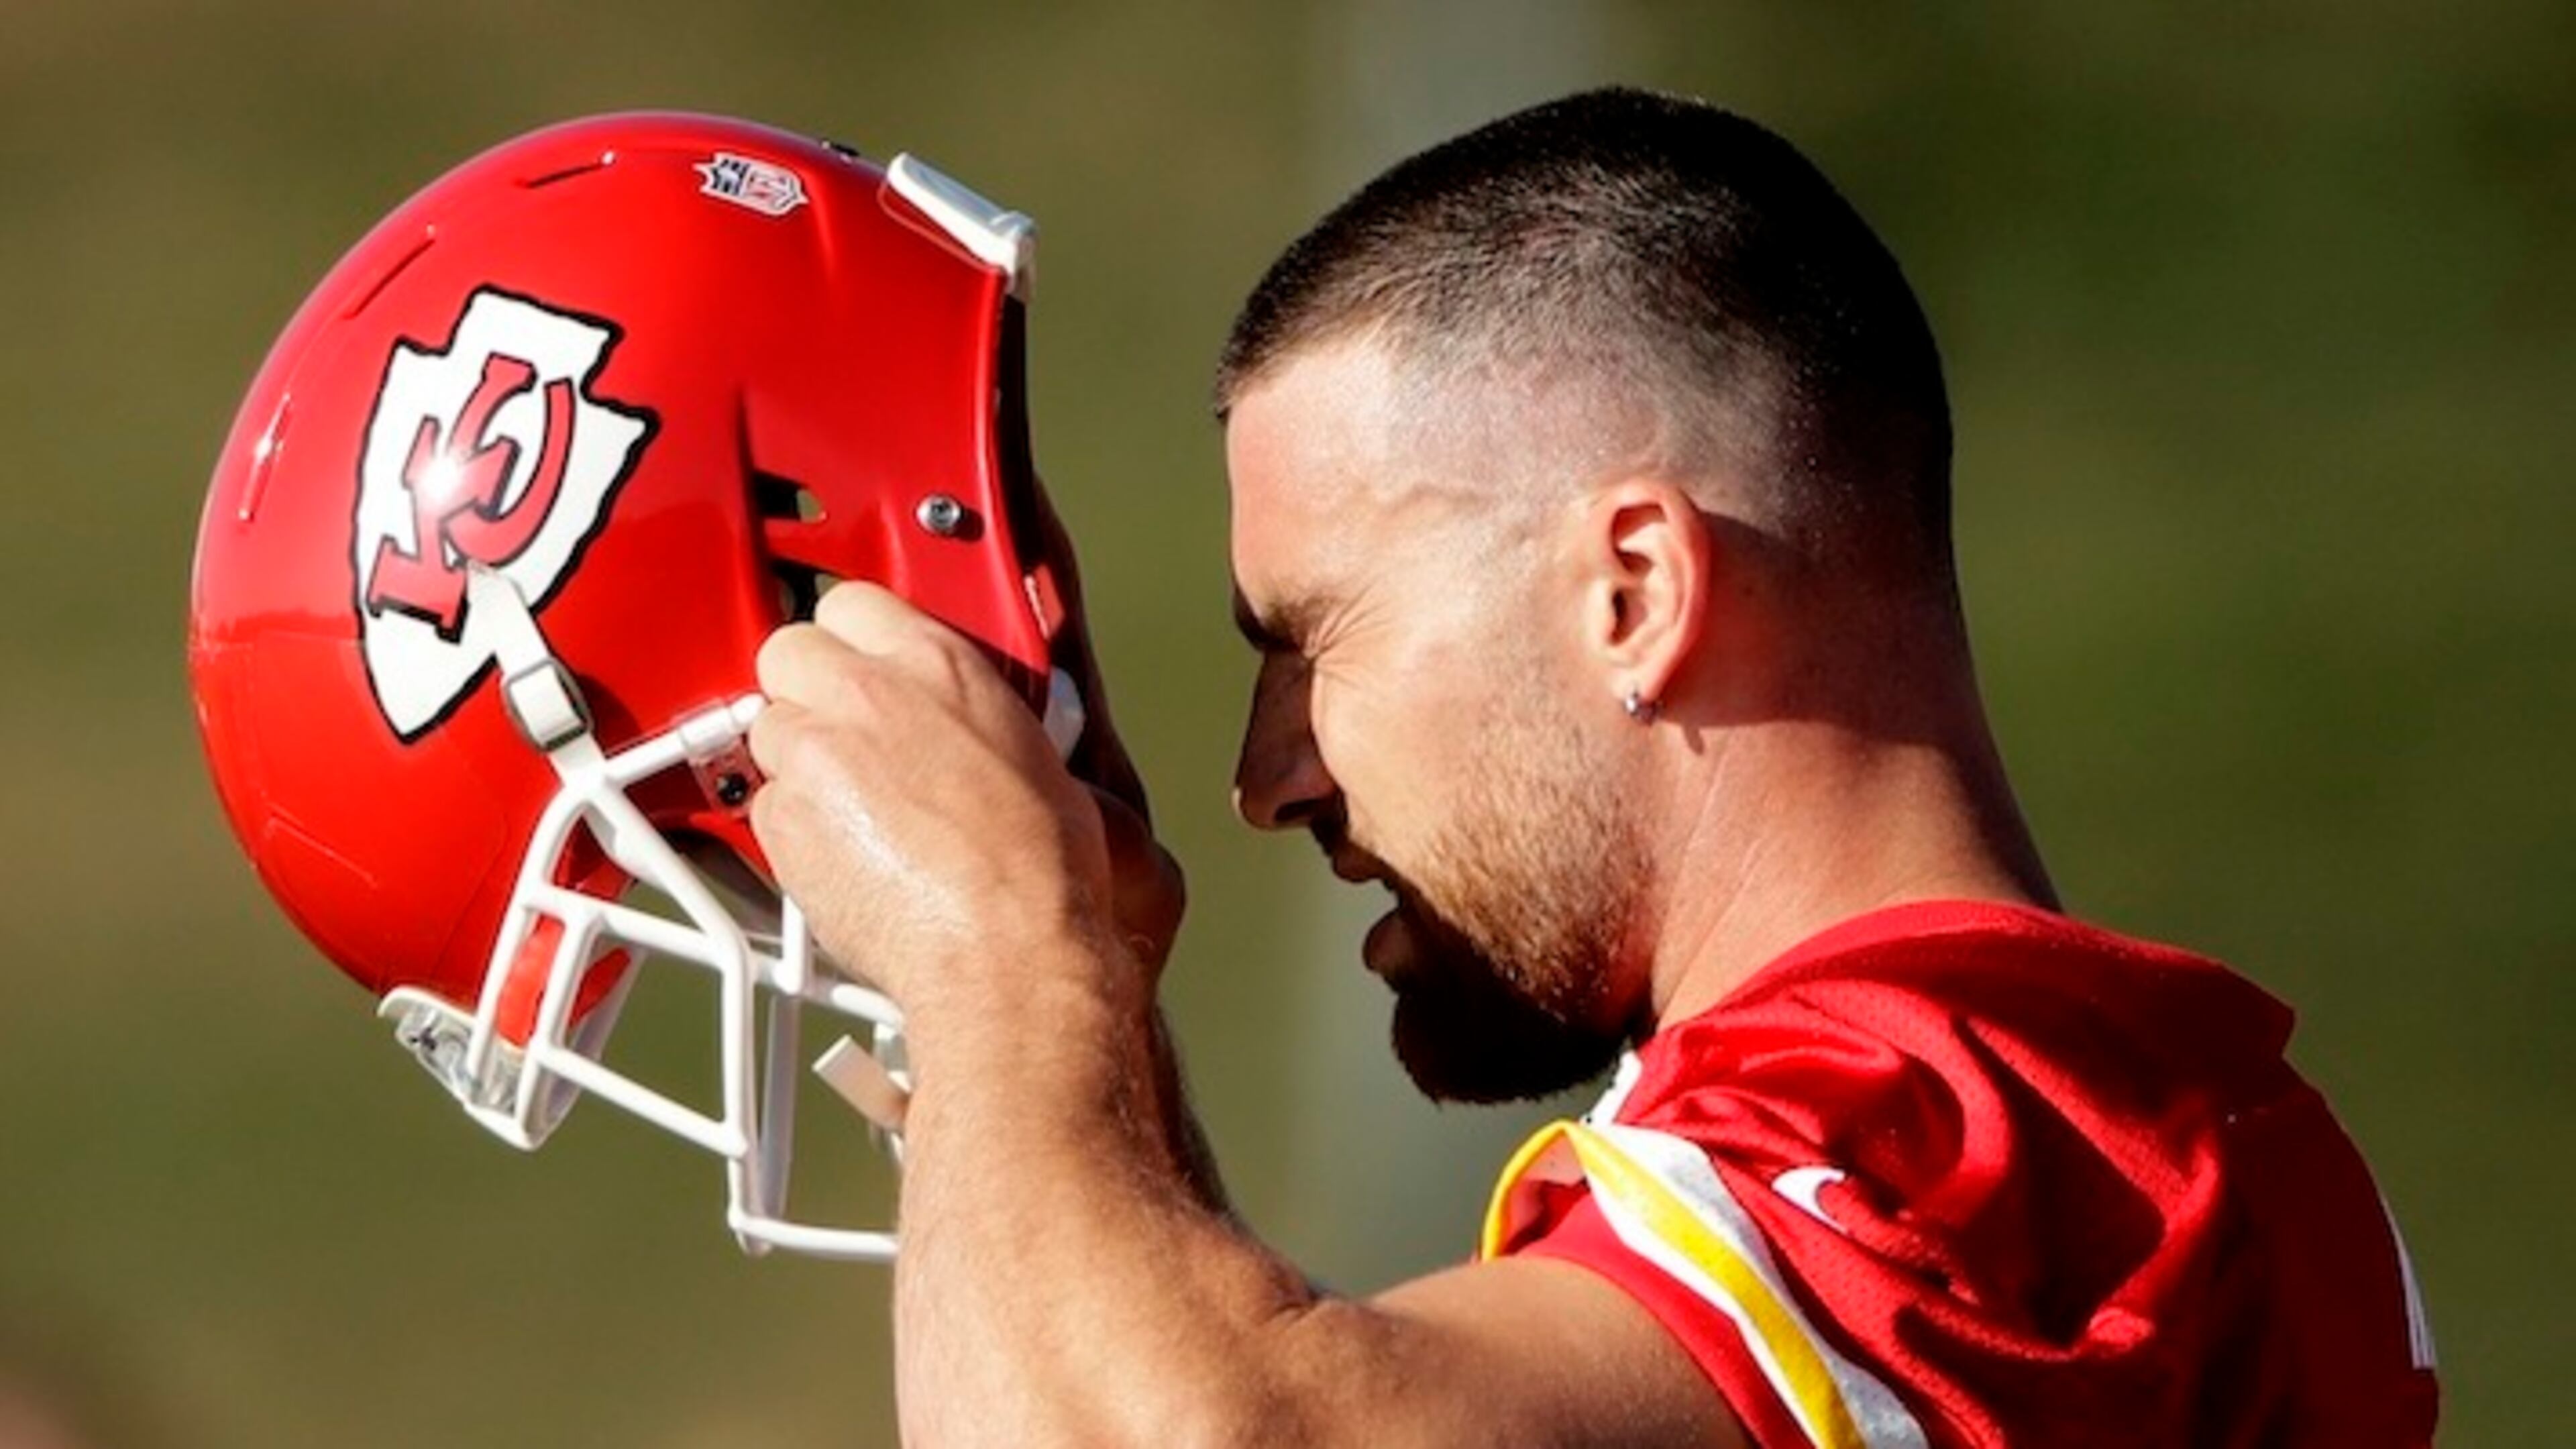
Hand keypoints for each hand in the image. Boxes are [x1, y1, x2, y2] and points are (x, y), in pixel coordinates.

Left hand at [748, 582, 1120, 1028]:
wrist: (1005, 950)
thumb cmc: (1038, 870)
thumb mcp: (1031, 753)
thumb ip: (967, 715)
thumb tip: (956, 725)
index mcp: (939, 664)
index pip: (852, 603)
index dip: (851, 640)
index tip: (858, 665)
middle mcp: (867, 696)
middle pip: (787, 652)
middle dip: (806, 690)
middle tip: (841, 734)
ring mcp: (815, 755)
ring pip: (768, 730)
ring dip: (799, 762)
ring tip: (852, 811)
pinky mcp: (782, 821)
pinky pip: (765, 806)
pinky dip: (794, 829)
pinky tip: (844, 857)